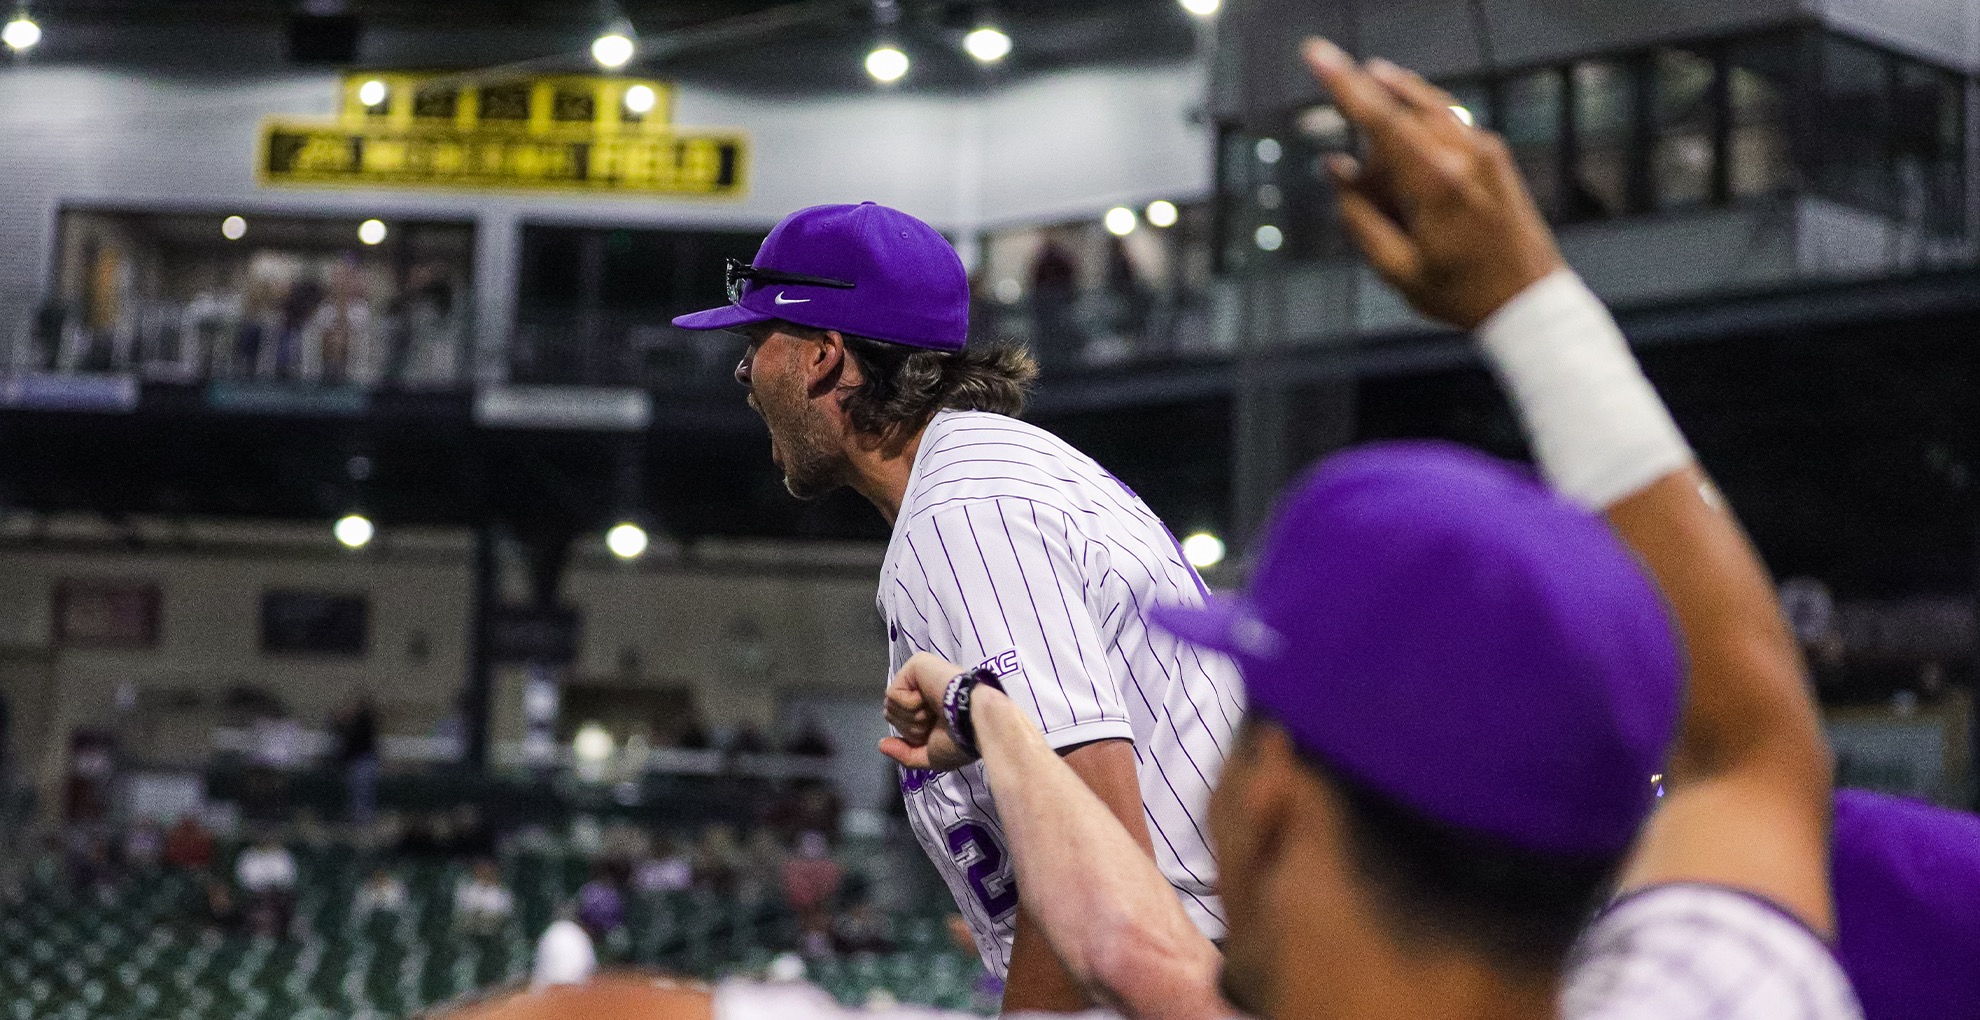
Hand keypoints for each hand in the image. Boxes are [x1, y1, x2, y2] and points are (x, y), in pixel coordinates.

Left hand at [879, 652, 975, 771]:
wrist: (974, 721)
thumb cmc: (960, 739)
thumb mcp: (931, 756)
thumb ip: (905, 753)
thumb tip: (882, 745)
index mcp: (930, 705)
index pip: (901, 722)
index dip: (914, 734)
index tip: (938, 731)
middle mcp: (924, 688)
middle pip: (892, 714)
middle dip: (911, 727)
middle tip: (936, 720)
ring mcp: (919, 674)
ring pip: (890, 706)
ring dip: (913, 718)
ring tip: (935, 711)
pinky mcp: (915, 664)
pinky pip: (893, 694)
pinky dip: (910, 706)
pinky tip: (930, 700)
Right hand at [1302, 37, 1567, 329]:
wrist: (1529, 301)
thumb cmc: (1461, 293)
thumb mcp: (1397, 269)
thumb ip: (1360, 216)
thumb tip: (1335, 168)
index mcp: (1438, 184)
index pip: (1381, 120)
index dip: (1344, 85)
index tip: (1316, 55)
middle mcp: (1465, 154)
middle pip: (1400, 111)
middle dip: (1367, 129)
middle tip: (1360, 183)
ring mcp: (1484, 149)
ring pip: (1426, 106)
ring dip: (1392, 110)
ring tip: (1378, 161)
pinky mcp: (1494, 153)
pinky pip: (1449, 117)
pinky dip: (1420, 117)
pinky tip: (1405, 145)